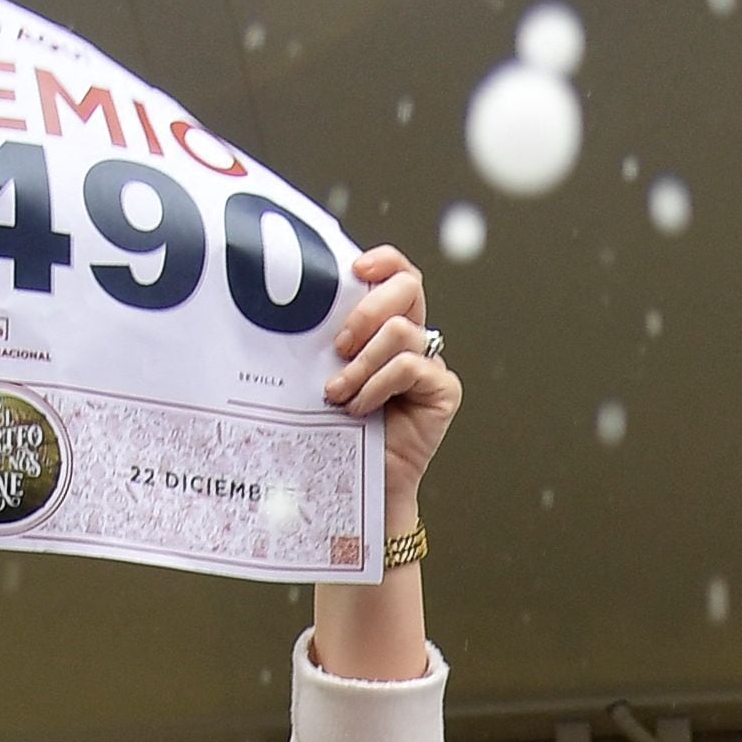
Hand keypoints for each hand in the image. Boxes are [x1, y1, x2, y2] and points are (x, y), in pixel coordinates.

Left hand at [330, 248, 459, 509]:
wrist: (358, 480)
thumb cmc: (335, 426)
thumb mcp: (324, 369)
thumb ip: (329, 337)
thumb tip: (299, 305)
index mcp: (387, 325)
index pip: (398, 275)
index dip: (385, 261)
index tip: (355, 269)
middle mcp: (414, 340)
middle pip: (408, 288)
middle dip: (366, 311)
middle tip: (338, 347)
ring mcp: (431, 364)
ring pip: (400, 332)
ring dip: (361, 364)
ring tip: (339, 393)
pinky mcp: (443, 390)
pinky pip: (409, 366)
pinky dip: (377, 385)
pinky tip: (360, 407)